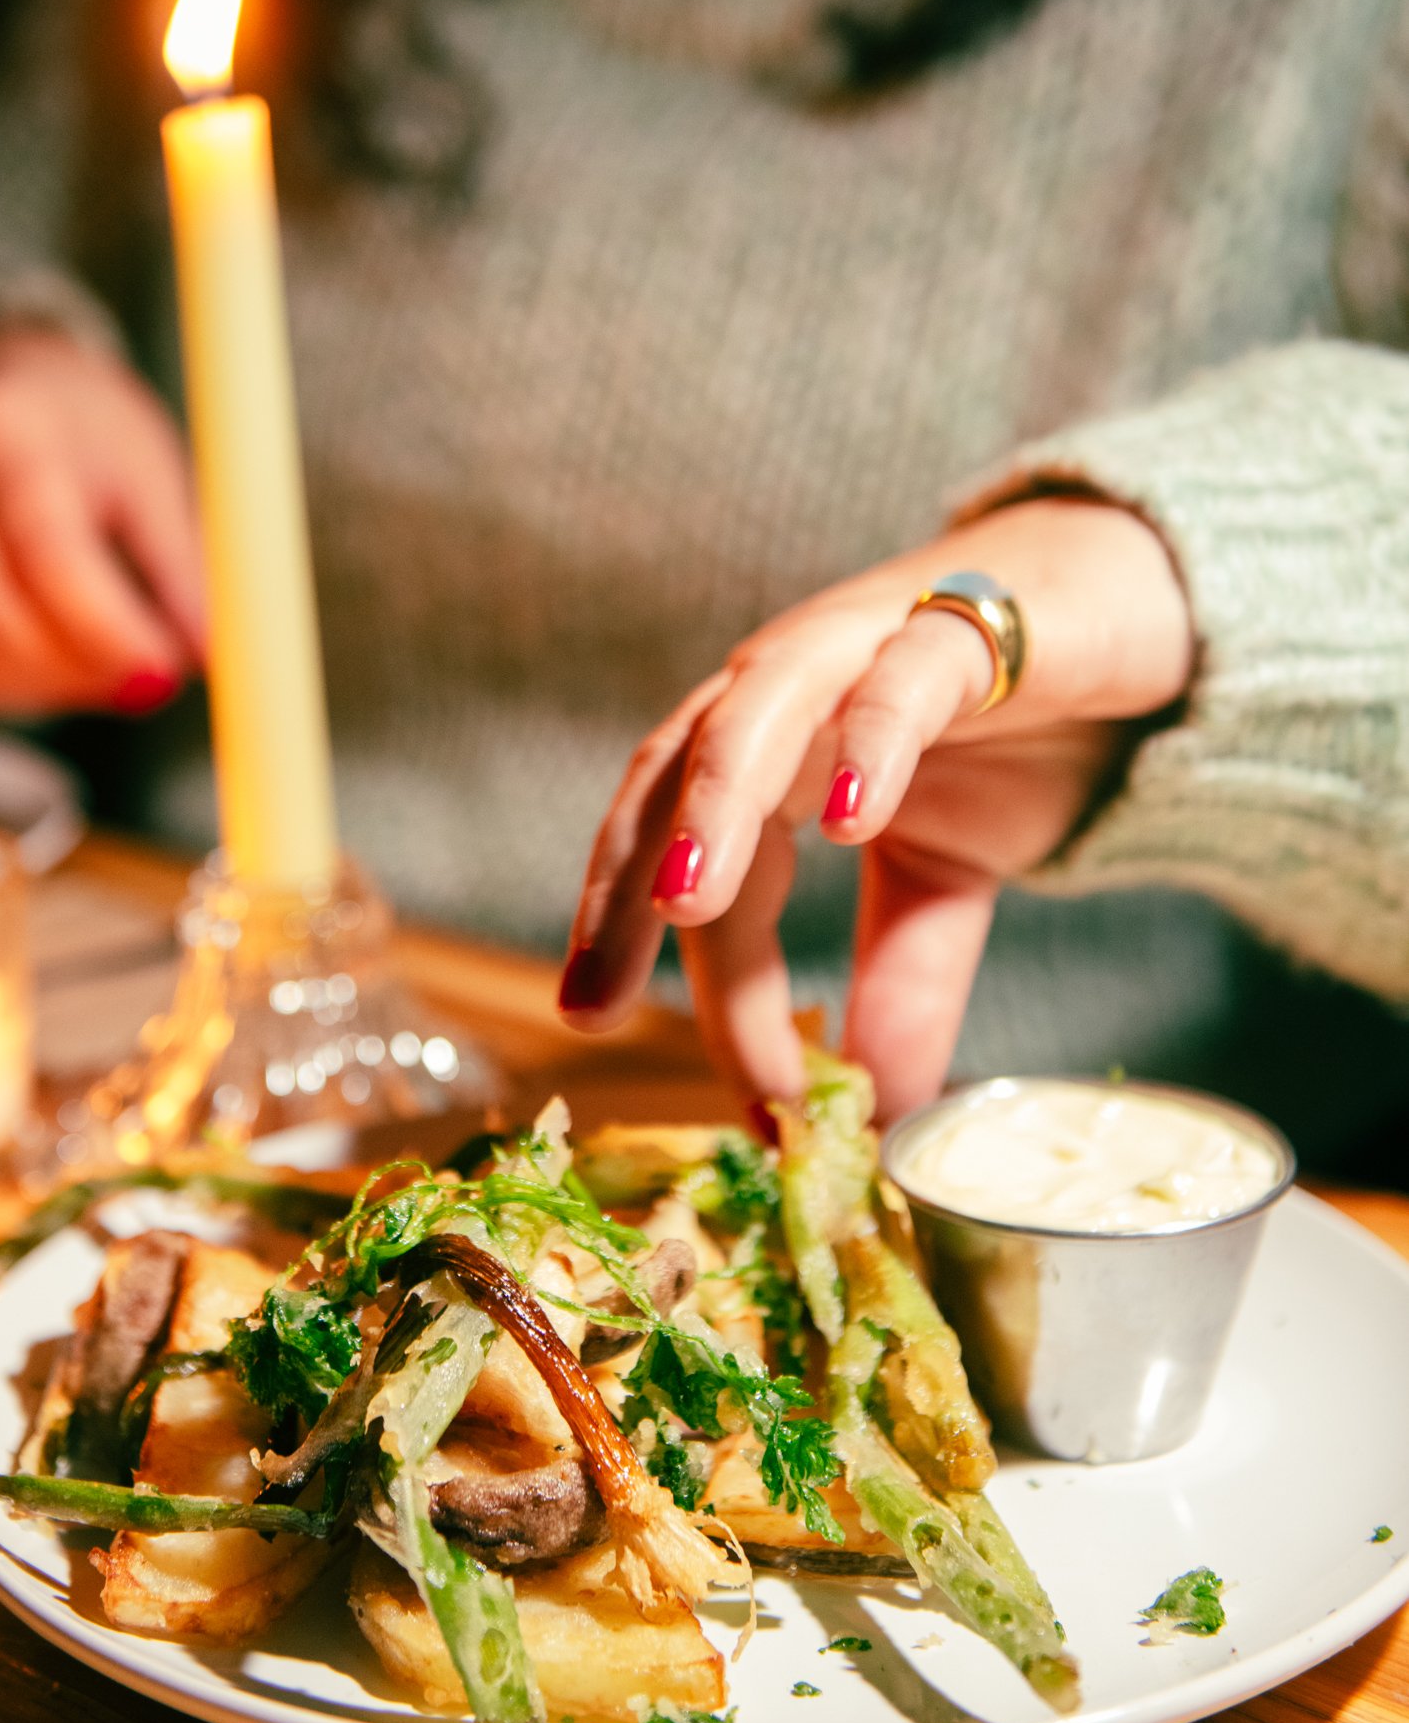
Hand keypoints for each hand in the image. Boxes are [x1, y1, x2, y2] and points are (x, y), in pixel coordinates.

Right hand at [0, 328, 205, 716]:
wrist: (0, 383)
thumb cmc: (87, 431)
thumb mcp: (150, 474)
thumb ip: (179, 566)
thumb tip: (205, 654)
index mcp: (7, 430)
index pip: (48, 550)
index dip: (106, 627)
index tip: (164, 673)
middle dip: (79, 666)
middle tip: (148, 684)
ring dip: (45, 681)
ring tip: (105, 660)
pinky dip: (0, 679)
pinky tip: (50, 659)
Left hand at [558, 498, 1193, 1120]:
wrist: (1127, 607)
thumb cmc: (1008, 729)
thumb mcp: (945, 880)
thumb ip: (901, 981)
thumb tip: (882, 1116)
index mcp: (760, 755)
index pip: (672, 853)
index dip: (642, 950)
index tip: (630, 1048)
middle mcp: (782, 692)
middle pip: (671, 782)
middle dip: (625, 892)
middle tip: (594, 998)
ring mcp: (860, 645)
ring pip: (755, 713)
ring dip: (714, 808)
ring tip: (686, 906)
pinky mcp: (960, 624)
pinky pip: (900, 676)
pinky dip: (870, 740)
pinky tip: (855, 819)